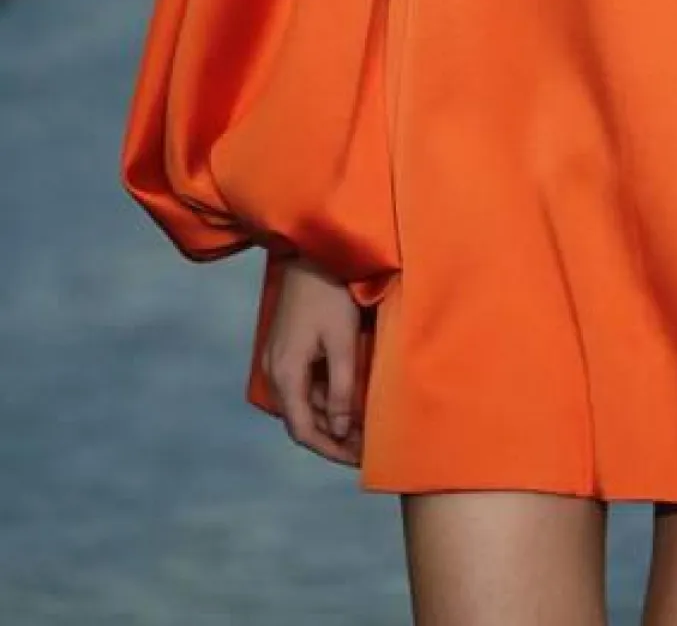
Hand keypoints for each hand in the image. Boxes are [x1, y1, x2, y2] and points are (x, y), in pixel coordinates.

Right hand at [261, 257, 363, 465]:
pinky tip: (347, 398)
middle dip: (334, 438)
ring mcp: (278, 358)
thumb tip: (339, 430)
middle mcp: (275, 371)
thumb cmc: (331, 294)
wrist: (311, 253)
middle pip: (302, 420)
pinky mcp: (286, 347)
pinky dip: (324, 397)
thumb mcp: (342, 343)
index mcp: (285, 373)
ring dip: (330, 417)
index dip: (331, 450)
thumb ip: (341, 389)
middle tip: (366, 447)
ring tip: (363, 426)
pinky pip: (303, 384)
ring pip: (304, 402)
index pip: (303, 431)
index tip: (359, 460)